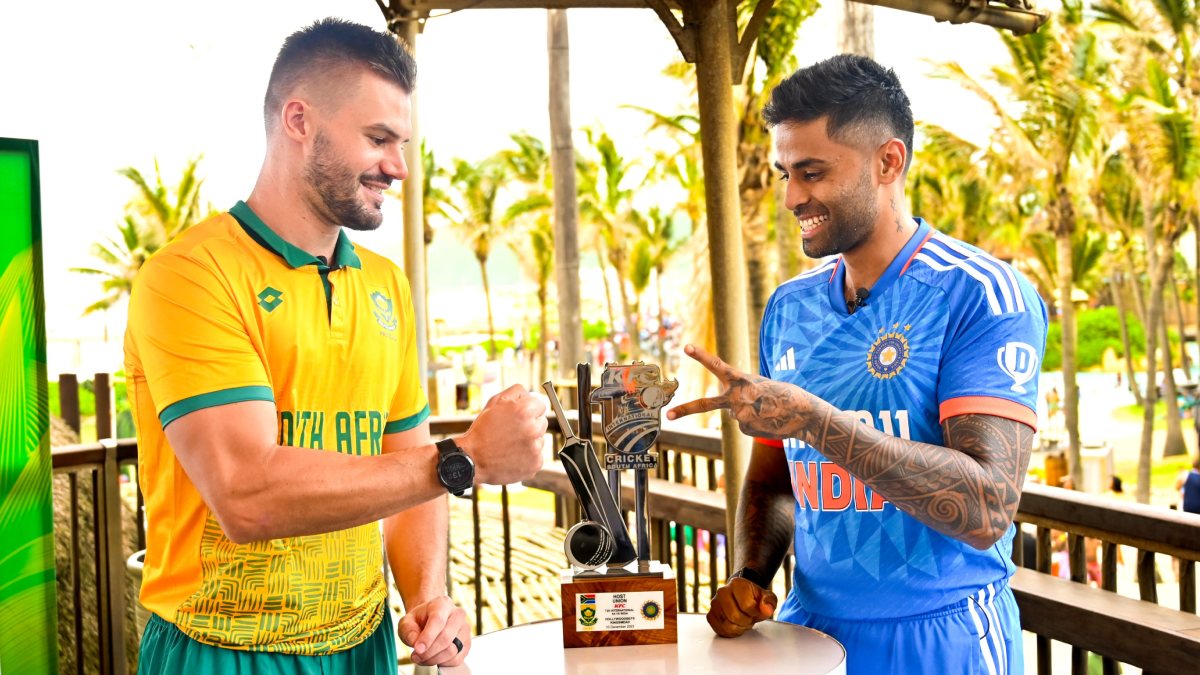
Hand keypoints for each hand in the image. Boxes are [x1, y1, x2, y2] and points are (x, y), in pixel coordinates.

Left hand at [398, 595, 470, 666]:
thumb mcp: (407, 621)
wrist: (429, 619)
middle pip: (446, 638)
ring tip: (422, 657)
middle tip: (416, 656)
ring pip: (452, 651)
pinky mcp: (467, 644)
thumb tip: (416, 644)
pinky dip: (442, 663)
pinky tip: (433, 658)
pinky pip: (456, 660)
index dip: (428, 637)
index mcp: (442, 604)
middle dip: (428, 652)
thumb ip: (408, 631)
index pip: (438, 621)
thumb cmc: (419, 620)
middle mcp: (458, 614)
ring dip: (434, 659)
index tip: (417, 649)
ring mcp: (465, 629)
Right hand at [459, 384, 546, 484]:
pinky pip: (537, 456)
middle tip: (512, 431)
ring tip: (510, 445)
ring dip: (530, 441)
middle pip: (542, 422)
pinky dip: (528, 456)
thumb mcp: (495, 402)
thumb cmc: (483, 430)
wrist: (473, 459)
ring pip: (540, 439)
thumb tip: (531, 394)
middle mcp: (533, 429)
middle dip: (531, 425)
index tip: (519, 417)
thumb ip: (516, 393)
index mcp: (525, 411)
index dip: (529, 410)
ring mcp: (536, 448)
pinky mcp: (536, 464)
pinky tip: (513, 455)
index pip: (541, 405)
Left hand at [666, 344, 809, 438]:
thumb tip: (730, 413)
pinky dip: (753, 422)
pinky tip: (767, 420)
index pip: (717, 365)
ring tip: (766, 410)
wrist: (803, 414)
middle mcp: (737, 399)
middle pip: (706, 405)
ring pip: (734, 413)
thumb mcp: (760, 385)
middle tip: (668, 416)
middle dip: (685, 410)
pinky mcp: (745, 429)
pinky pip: (743, 424)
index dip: (701, 355)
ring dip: (747, 411)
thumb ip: (741, 391)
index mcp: (741, 381)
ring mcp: (739, 417)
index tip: (686, 347)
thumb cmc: (784, 395)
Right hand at [706, 577, 777, 637]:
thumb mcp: (767, 597)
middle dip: (747, 621)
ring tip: (743, 620)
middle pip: (735, 617)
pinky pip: (721, 631)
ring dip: (739, 628)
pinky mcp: (710, 615)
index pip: (747, 605)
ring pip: (728, 626)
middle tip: (750, 617)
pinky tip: (735, 624)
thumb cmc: (754, 598)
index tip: (756, 610)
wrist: (741, 597)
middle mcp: (722, 591)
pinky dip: (731, 632)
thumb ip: (770, 602)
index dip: (755, 612)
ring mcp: (714, 604)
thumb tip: (766, 609)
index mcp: (736, 584)